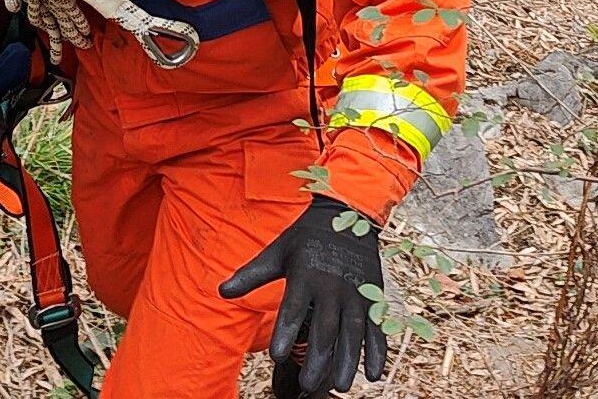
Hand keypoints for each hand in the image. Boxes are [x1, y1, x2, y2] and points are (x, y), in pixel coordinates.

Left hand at [221, 197, 387, 395]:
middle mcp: (333, 286)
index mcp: (306, 275)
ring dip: (347, 360)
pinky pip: (377, 327)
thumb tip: (221, 291)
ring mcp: (356, 293)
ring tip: (339, 386)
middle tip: (306, 382)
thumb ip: (252, 275)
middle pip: (326, 327)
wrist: (347, 215)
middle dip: (317, 358)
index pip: (294, 308)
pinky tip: (372, 375)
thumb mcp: (278, 252)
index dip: (285, 331)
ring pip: (353, 332)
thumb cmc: (306, 238)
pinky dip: (377, 351)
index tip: (276, 355)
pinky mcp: (373, 297)